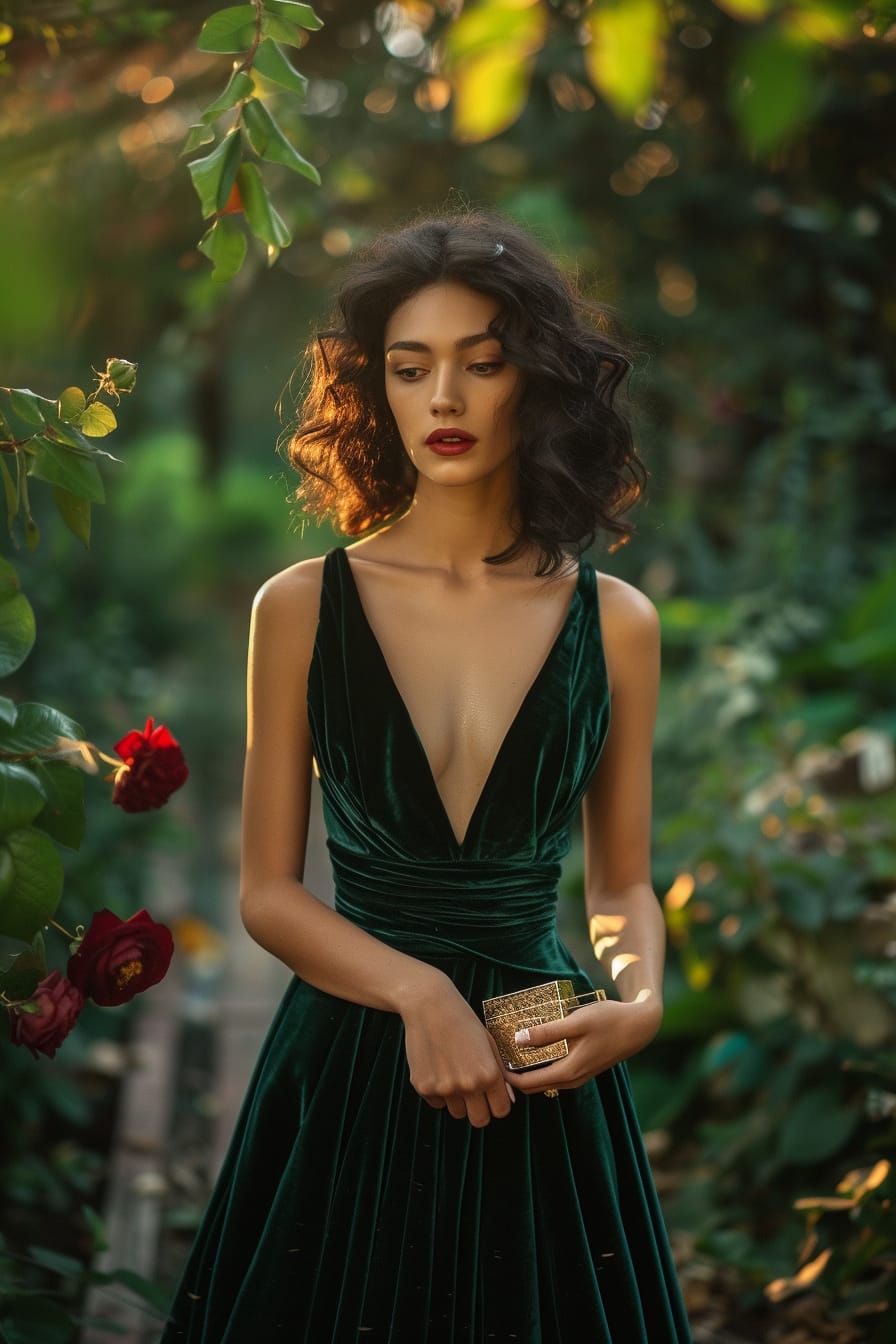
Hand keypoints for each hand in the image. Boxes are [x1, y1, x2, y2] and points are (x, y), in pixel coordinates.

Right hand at [401, 974, 515, 1127]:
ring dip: (457, 1100)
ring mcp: (443, 1088)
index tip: (492, 1096)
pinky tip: (437, 1067)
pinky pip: (436, 1102)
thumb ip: (500, 1073)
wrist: (429, 1005)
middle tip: (473, 1093)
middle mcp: (467, 1085)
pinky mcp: (422, 1086)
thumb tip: (508, 1100)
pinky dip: (438, 1092)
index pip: (501, 1111)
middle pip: (479, 1120)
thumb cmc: (463, 1021)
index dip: (497, 1104)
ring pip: (456, 1112)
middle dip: (479, 1110)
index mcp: (488, 1074)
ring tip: (453, 1073)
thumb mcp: (489, 1044)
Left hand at [504, 996, 661, 1097]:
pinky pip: (553, 1074)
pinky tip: (532, 1047)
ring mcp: (578, 1077)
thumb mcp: (577, 1021)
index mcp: (568, 1072)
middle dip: (511, 1075)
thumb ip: (548, 1031)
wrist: (639, 1027)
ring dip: (524, 1070)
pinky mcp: (582, 1069)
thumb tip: (518, 1039)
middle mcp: (571, 1080)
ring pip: (542, 1081)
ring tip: (508, 1049)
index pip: (526, 1084)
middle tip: (495, 1053)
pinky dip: (538, 1066)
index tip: (490, 1059)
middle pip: (532, 1086)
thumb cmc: (609, 1020)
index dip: (505, 1076)